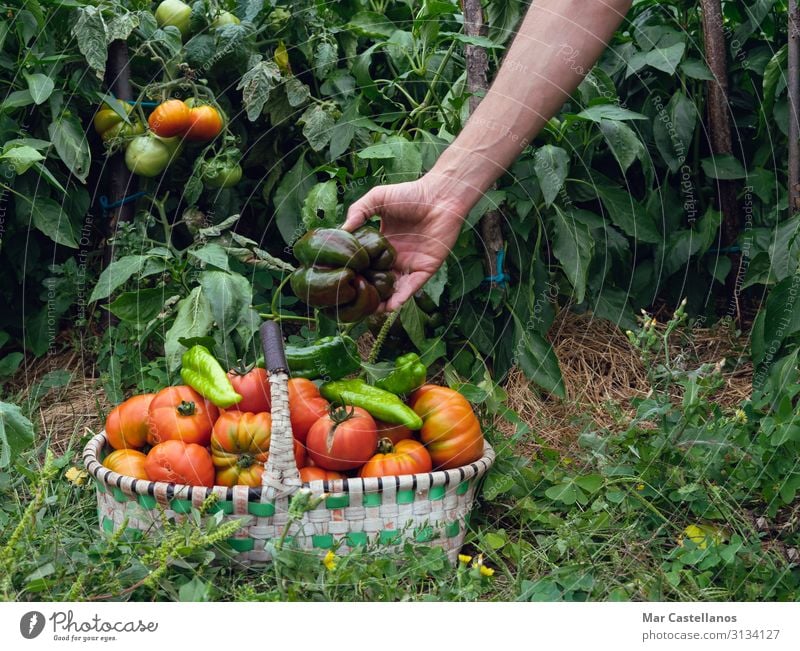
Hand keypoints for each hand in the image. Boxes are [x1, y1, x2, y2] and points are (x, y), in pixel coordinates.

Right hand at [342, 177, 466, 310]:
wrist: (440, 196)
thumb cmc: (411, 194)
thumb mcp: (377, 198)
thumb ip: (359, 212)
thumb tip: (341, 230)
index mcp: (383, 242)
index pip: (366, 262)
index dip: (356, 271)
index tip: (341, 281)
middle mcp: (395, 256)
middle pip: (378, 279)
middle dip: (367, 291)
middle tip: (351, 303)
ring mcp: (410, 264)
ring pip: (393, 288)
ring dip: (383, 300)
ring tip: (368, 311)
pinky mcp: (425, 268)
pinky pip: (412, 287)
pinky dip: (401, 297)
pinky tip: (390, 306)